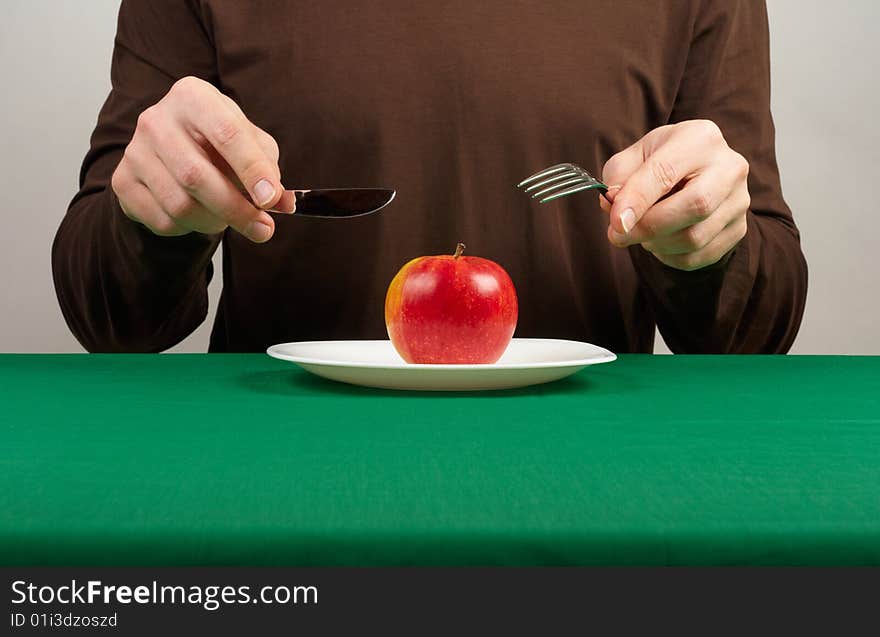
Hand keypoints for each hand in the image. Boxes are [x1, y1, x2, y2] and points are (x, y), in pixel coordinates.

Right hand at [111, 76, 292, 242]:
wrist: (172, 149)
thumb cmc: (219, 143)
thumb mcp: (251, 144)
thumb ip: (268, 168)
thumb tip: (281, 201)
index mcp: (193, 96)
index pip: (227, 134)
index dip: (252, 169)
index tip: (271, 199)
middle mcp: (157, 119)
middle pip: (197, 176)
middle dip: (237, 209)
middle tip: (264, 230)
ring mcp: (134, 151)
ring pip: (180, 204)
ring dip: (214, 221)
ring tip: (229, 217)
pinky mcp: (123, 182)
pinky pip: (164, 220)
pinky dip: (190, 228)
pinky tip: (199, 215)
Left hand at [599, 120, 750, 270]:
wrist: (693, 172)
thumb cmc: (659, 162)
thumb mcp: (633, 158)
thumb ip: (619, 179)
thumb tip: (615, 209)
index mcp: (700, 138)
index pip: (666, 172)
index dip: (638, 200)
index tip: (616, 222)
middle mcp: (729, 167)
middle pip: (695, 206)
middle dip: (649, 227)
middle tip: (618, 235)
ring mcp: (739, 200)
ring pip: (696, 237)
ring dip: (658, 244)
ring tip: (641, 233)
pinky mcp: (739, 228)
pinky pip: (701, 256)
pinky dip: (671, 257)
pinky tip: (661, 243)